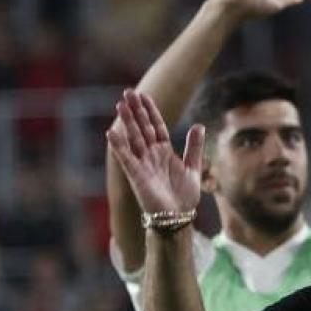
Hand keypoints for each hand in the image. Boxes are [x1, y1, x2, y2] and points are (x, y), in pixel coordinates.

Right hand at [106, 90, 203, 214]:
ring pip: (133, 138)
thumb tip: (199, 126)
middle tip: (128, 91)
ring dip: (127, 122)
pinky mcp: (137, 176)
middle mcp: (151, 155)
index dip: (150, 110)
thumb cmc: (184, 197)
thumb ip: (194, 148)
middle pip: (142, 127)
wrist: (178, 218)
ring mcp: (143, 164)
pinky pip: (126, 158)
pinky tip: (111, 133)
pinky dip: (119, 146)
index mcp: (164, 151)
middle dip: (136, 110)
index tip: (145, 95)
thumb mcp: (193, 168)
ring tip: (120, 104)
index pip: (156, 125)